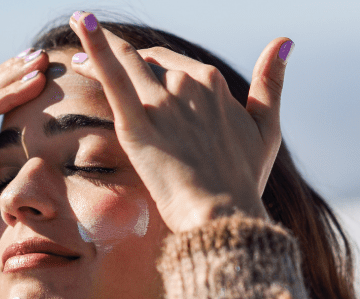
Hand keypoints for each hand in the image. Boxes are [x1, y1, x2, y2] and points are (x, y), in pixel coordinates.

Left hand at [67, 12, 291, 231]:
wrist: (223, 215)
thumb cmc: (244, 180)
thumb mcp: (266, 128)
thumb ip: (271, 82)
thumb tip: (284, 41)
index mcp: (214, 83)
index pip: (174, 64)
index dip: (151, 62)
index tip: (134, 64)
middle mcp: (187, 84)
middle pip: (146, 63)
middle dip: (120, 56)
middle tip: (88, 53)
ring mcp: (161, 103)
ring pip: (125, 63)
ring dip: (97, 48)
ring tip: (75, 42)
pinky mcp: (136, 125)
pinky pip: (113, 77)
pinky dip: (95, 47)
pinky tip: (81, 22)